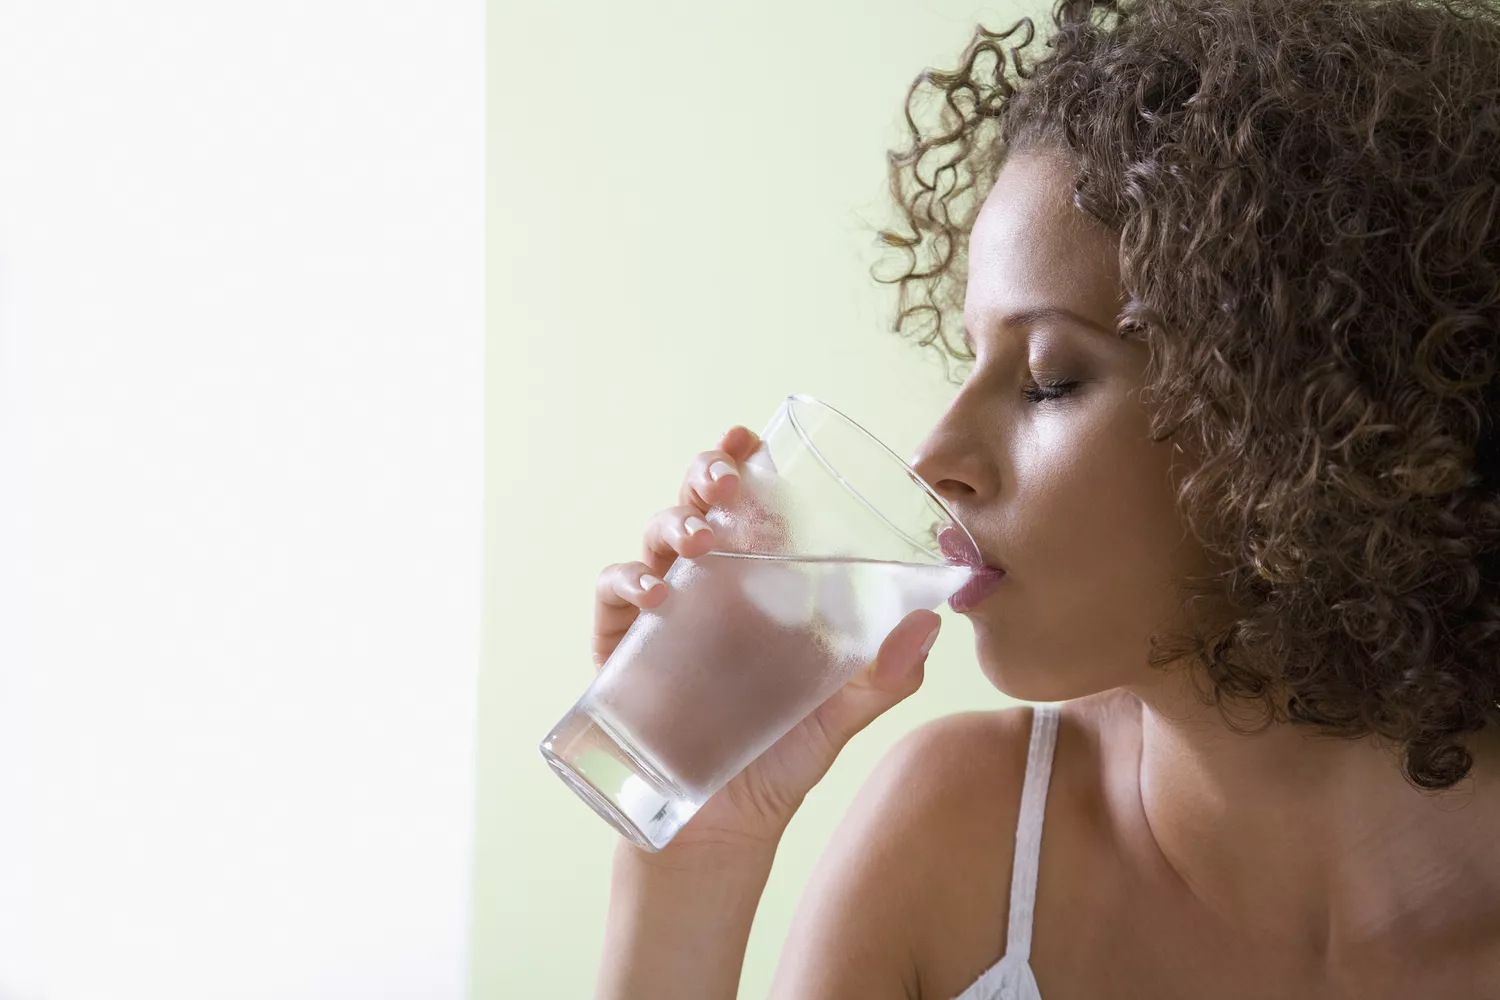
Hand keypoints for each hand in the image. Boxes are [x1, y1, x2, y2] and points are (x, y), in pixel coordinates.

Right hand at [592, 425, 942, 856]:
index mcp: (760, 587)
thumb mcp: (838, 717)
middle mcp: (709, 587)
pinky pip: (616, 594)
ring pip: (656, 537)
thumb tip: (931, 624)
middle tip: (725, 479)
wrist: (720, 831)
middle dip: (705, 477)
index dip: (744, 465)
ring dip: (674, 522)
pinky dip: (630, 582)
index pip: (750, 508)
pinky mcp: (621, 647)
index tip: (751, 438)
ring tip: (700, 538)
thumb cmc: (778, 762)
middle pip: (697, 505)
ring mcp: (662, 613)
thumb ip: (882, 677)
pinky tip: (658, 594)